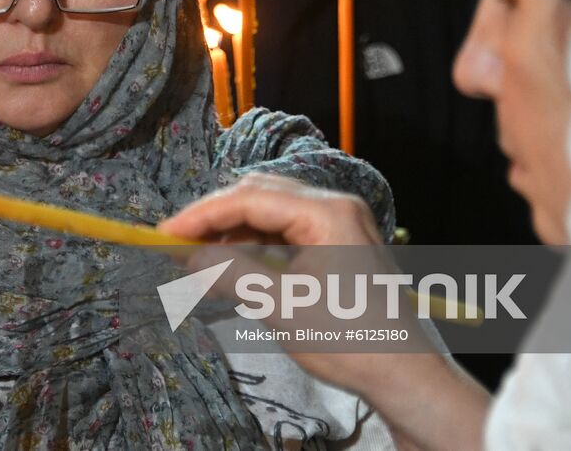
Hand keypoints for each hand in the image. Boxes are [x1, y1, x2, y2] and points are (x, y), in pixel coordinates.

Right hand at [160, 175, 487, 450]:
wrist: (405, 375)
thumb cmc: (349, 340)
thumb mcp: (281, 307)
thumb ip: (231, 273)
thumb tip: (188, 257)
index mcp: (326, 212)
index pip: (250, 197)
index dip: (202, 214)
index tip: (165, 235)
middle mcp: (335, 207)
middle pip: (260, 196)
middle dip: (216, 220)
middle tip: (179, 246)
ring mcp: (340, 225)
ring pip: (271, 215)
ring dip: (234, 235)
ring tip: (200, 263)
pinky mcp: (339, 246)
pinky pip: (287, 234)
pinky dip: (256, 248)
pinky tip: (233, 270)